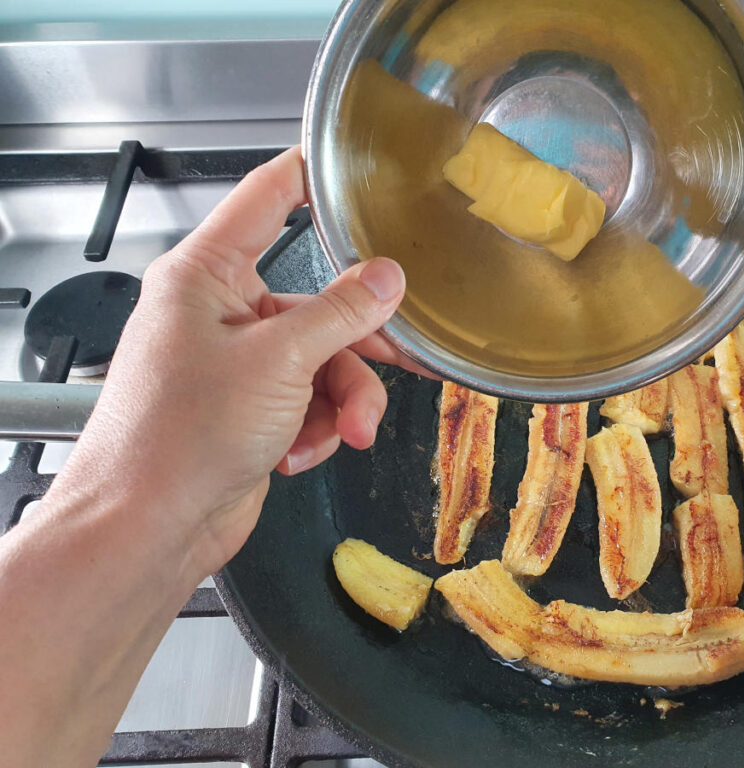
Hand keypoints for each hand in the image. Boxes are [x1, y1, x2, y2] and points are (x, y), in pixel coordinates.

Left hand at [44, 146, 428, 574]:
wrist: (151, 526)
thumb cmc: (179, 437)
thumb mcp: (279, 362)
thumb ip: (341, 313)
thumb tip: (386, 278)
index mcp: (206, 276)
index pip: (267, 199)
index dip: (311, 176)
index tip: (356, 167)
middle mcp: (220, 313)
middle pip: (318, 302)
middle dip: (357, 347)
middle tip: (405, 356)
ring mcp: (237, 364)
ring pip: (324, 360)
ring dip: (344, 401)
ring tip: (348, 433)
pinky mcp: (252, 409)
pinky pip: (311, 401)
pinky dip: (318, 428)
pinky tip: (301, 454)